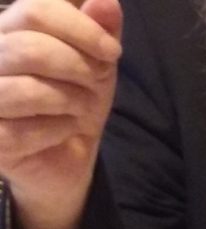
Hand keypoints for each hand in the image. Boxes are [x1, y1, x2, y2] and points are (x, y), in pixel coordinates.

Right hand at [0, 0, 121, 228]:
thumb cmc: (76, 99)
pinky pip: (23, 132)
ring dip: (71, 102)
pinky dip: (58, 132)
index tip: (112, 52)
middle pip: (31, 48)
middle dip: (78, 69)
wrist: (68, 154)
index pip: (35, 10)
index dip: (82, 29)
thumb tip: (106, 0)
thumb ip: (100, 27)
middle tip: (94, 83)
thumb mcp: (98, 60)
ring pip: (29, 90)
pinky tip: (62, 131)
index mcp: (9, 30)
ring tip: (79, 108)